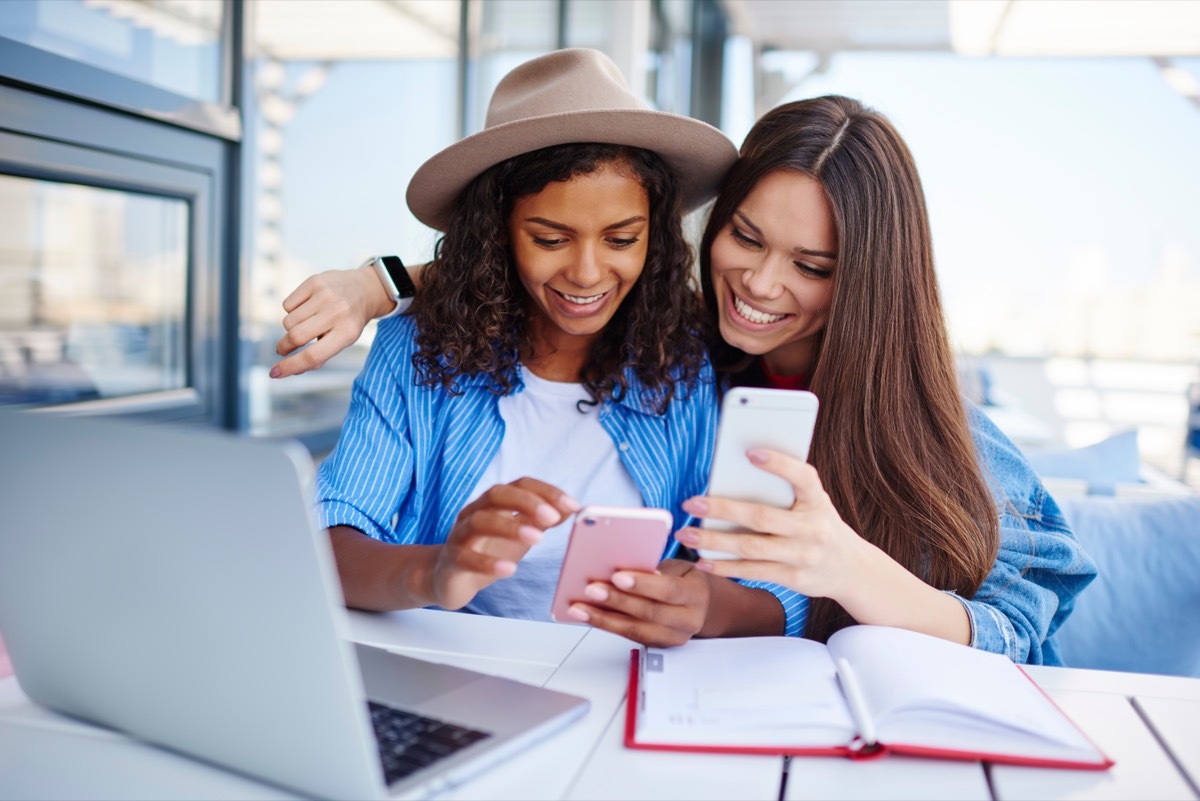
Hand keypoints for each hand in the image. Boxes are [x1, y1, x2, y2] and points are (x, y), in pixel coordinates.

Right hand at [270, 265, 391, 377]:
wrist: (365, 289)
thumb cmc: (349, 321)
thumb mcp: (343, 341)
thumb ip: (320, 356)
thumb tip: (292, 370)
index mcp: (347, 333)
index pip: (313, 355)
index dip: (291, 366)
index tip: (275, 373)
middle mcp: (337, 312)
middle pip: (296, 336)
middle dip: (284, 347)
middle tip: (283, 350)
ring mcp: (325, 295)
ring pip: (288, 321)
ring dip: (291, 327)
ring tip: (305, 323)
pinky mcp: (315, 282)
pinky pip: (287, 304)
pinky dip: (292, 310)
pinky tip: (306, 307)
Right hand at [431, 478, 579, 610]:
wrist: (450, 579)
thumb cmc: (489, 551)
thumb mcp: (520, 533)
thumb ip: (542, 520)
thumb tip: (572, 507)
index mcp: (493, 503)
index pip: (519, 485)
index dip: (545, 491)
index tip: (572, 505)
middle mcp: (474, 512)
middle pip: (496, 495)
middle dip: (527, 502)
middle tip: (552, 517)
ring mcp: (460, 535)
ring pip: (480, 522)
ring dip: (510, 528)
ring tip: (537, 539)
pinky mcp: (451, 561)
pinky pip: (466, 558)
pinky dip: (488, 562)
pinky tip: (510, 569)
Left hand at [565, 559, 712, 646]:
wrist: (702, 606)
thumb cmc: (685, 580)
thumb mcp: (679, 568)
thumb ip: (656, 569)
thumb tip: (621, 566)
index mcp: (696, 595)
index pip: (669, 590)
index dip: (642, 584)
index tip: (617, 576)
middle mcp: (687, 620)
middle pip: (649, 612)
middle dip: (617, 601)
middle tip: (591, 590)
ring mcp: (672, 637)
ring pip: (635, 631)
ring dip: (603, 619)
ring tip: (579, 608)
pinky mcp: (657, 646)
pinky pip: (629, 637)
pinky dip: (606, 625)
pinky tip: (588, 616)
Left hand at [677, 448, 867, 600]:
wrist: (852, 569)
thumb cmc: (819, 525)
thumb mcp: (813, 503)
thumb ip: (785, 492)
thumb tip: (733, 478)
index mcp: (818, 500)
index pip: (803, 477)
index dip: (779, 464)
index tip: (749, 452)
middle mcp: (813, 528)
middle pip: (762, 517)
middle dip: (722, 509)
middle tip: (691, 502)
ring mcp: (804, 556)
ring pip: (751, 547)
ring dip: (713, 540)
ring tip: (686, 532)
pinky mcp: (794, 578)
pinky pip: (753, 571)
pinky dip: (725, 566)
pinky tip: (703, 560)